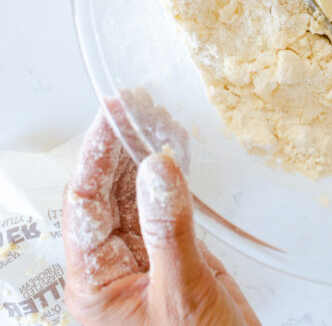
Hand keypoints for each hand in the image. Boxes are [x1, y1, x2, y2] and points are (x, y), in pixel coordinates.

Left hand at [63, 112, 260, 325]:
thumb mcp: (181, 293)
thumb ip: (168, 227)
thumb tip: (156, 166)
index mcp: (96, 286)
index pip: (84, 204)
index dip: (95, 153)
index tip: (112, 113)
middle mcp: (115, 270)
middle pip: (106, 193)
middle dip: (121, 145)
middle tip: (139, 103)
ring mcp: (145, 262)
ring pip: (136, 194)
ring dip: (147, 154)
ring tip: (161, 118)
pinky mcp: (175, 258)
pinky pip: (165, 207)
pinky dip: (172, 175)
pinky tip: (178, 150)